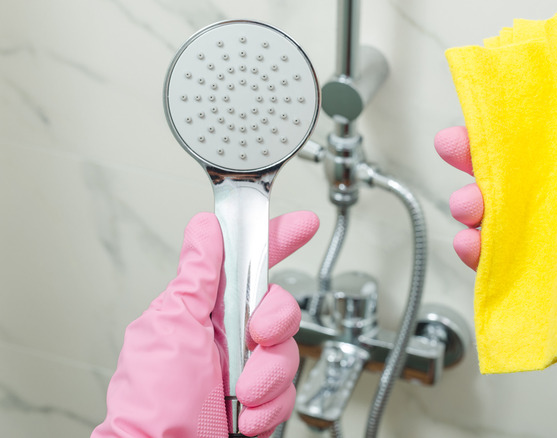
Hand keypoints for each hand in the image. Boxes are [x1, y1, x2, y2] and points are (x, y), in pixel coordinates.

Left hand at [92, 211, 318, 437]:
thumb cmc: (151, 403)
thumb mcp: (171, 327)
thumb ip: (195, 277)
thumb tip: (204, 229)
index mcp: (205, 311)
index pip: (246, 264)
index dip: (277, 240)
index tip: (303, 224)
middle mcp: (229, 336)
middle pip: (280, 307)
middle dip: (276, 322)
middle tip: (257, 336)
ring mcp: (247, 369)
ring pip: (289, 353)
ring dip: (269, 376)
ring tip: (240, 394)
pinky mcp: (261, 401)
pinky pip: (289, 394)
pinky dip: (270, 408)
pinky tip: (246, 417)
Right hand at [436, 36, 556, 434]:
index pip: (533, 141)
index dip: (501, 127)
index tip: (476, 116)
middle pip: (504, 176)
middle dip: (472, 160)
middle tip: (454, 150)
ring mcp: (549, 242)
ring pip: (492, 217)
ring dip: (469, 205)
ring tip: (469, 205)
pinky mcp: (539, 277)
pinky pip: (495, 261)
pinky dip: (475, 251)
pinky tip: (472, 243)